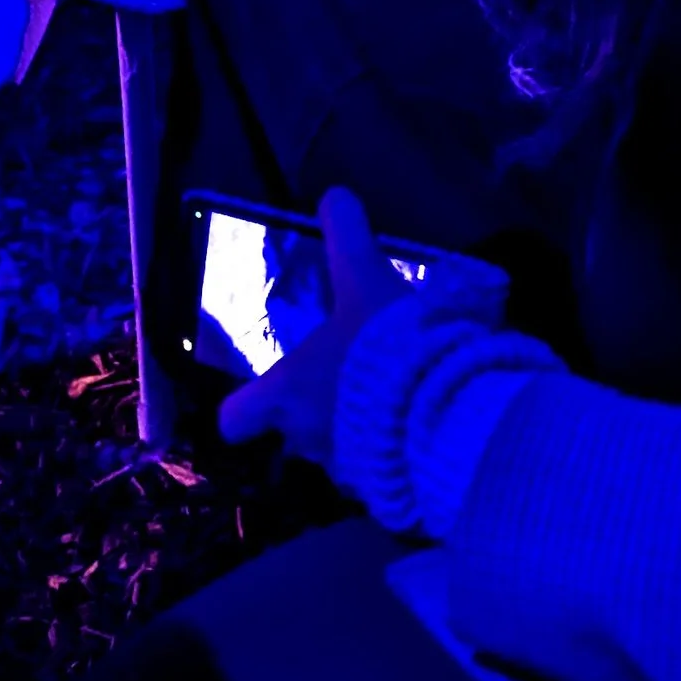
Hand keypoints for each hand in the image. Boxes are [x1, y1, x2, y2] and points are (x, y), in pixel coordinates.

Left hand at [216, 188, 411, 469]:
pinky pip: (376, 469)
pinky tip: (415, 419)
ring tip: (387, 396)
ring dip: (352, 427)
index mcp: (285, 394)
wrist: (445, 407)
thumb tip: (335, 194)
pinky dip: (389, 448)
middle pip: (290, 429)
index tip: (256, 397)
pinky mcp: (387, 486)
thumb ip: (346, 237)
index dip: (241, 409)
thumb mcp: (365, 279)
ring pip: (334, 449)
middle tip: (343, 376)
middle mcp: (304, 437)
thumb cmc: (385, 345)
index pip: (236, 418)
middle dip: (313, 407)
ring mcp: (345, 468)